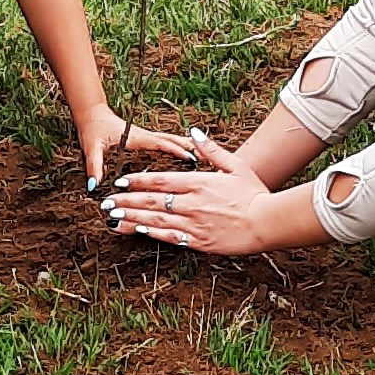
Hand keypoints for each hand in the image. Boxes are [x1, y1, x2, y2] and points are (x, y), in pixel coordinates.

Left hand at [78, 104, 201, 189]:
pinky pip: (165, 144)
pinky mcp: (144, 139)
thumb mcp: (91, 147)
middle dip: (188, 147)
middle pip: (171, 140)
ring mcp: (145, 136)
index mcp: (136, 137)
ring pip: (170, 141)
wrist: (90, 113)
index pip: (161, 143)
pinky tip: (184, 153)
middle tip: (206, 156)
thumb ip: (94, 165)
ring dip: (185, 146)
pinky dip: (177, 146)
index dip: (176, 150)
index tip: (191, 157)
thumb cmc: (92, 128)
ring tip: (202, 155)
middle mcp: (144, 136)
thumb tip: (94, 184)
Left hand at [100, 128, 282, 258]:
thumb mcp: (236, 166)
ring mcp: (194, 224)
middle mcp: (192, 203)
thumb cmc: (255, 193)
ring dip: (132, 218)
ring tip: (113, 218)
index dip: (137, 180)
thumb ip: (212, 150)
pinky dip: (152, 233)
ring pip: (155, 220)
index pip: (160, 180)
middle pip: (151, 201)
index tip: (120, 180)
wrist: (268, 222)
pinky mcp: (199, 241)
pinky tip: (138, 230)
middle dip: (126, 201)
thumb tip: (194, 133)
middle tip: (106, 202)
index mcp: (199, 183)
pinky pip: (170, 237)